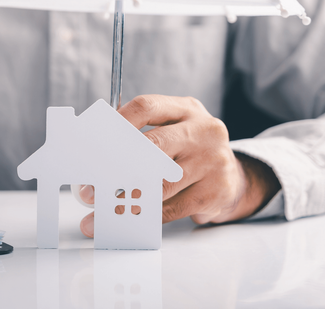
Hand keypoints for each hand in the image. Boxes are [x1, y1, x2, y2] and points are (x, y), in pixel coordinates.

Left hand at [79, 95, 280, 236]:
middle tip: (90, 188)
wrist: (234, 178)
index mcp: (186, 109)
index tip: (92, 140)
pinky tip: (131, 218)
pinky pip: (171, 207)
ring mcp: (212, 161)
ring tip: (102, 212)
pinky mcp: (215, 192)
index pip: (147, 107)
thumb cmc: (191, 151)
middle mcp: (203, 131)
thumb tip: (95, 156)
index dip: (116, 122)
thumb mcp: (175, 130)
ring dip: (127, 199)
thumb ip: (143, 134)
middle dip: (116, 168)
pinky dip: (147, 214)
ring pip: (160, 183)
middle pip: (153, 145)